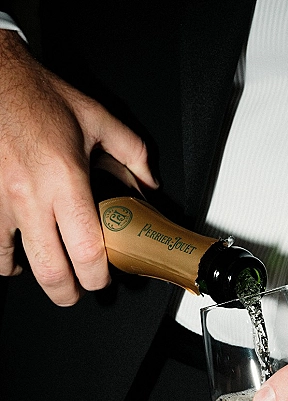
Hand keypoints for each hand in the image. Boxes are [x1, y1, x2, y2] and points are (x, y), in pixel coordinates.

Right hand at [0, 30, 156, 304]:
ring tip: (46, 273)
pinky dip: (1, 257)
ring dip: (31, 275)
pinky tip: (12, 255)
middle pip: (51, 271)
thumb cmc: (37, 96)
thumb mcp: (94, 118)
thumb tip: (149, 182)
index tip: (102, 279)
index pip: (86, 250)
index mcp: (65, 178)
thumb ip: (131, 151)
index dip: (96, 277)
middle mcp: (30, 194)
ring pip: (10, 262)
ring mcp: (0, 199)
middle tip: (76, 291)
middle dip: (68, 293)